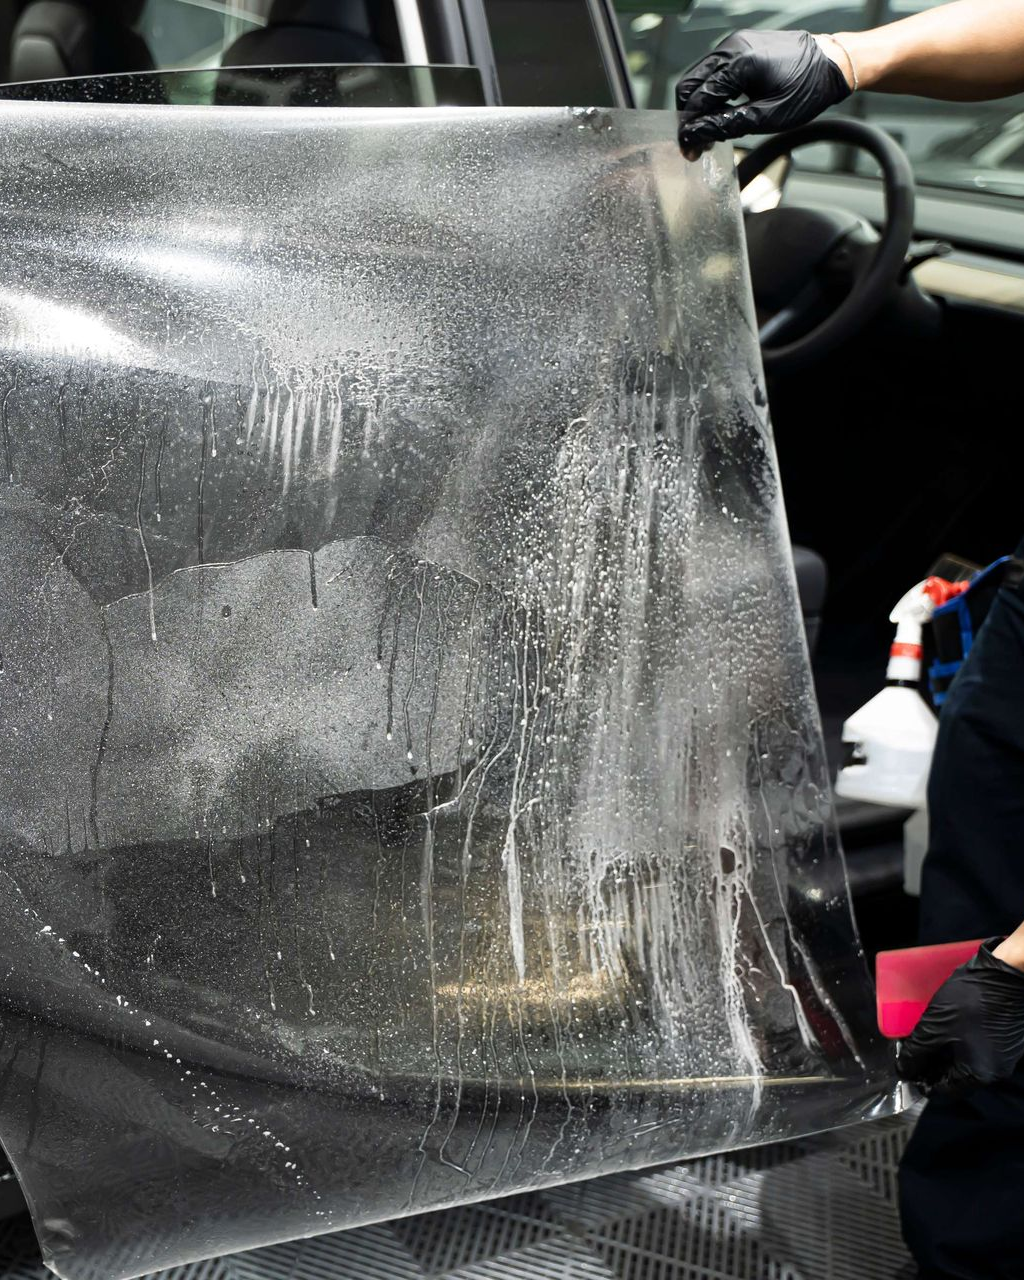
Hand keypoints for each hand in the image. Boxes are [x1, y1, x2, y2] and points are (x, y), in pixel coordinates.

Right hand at [676, 30, 852, 160]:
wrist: (833, 63)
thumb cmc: (808, 88)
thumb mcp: (767, 116)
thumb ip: (727, 125)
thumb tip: (696, 135)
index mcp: (740, 61)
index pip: (698, 97)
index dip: (690, 128)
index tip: (689, 150)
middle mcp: (733, 46)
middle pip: (690, 84)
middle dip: (690, 116)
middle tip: (698, 144)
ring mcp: (736, 44)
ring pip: (700, 78)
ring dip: (700, 106)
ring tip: (711, 131)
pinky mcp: (741, 47)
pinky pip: (714, 72)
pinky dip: (712, 94)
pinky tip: (722, 113)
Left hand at [896, 939, 1023, 1096]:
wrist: (1009, 974)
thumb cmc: (970, 1002)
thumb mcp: (935, 1026)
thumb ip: (917, 1051)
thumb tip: (904, 1070)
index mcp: (979, 1074)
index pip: (945, 1090)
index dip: (922, 1080)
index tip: (906, 1067)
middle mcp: (995, 1071)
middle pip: (957, 1078)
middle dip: (932, 1065)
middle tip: (912, 1051)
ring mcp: (1003, 1055)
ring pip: (968, 1062)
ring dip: (946, 1054)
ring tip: (925, 1038)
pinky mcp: (1006, 1040)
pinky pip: (978, 1049)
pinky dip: (961, 1044)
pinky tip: (947, 1029)